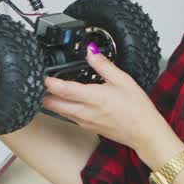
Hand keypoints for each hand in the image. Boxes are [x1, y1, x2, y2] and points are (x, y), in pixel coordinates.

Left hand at [42, 45, 175, 156]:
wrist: (144, 133)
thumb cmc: (137, 108)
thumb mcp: (123, 80)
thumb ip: (103, 64)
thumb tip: (91, 51)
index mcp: (93, 97)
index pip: (62, 89)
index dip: (48, 81)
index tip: (41, 73)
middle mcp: (84, 112)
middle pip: (52, 104)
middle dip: (43, 93)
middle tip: (40, 81)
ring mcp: (83, 122)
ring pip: (58, 112)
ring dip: (51, 101)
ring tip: (50, 88)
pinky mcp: (86, 127)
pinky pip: (68, 117)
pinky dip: (62, 107)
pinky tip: (67, 100)